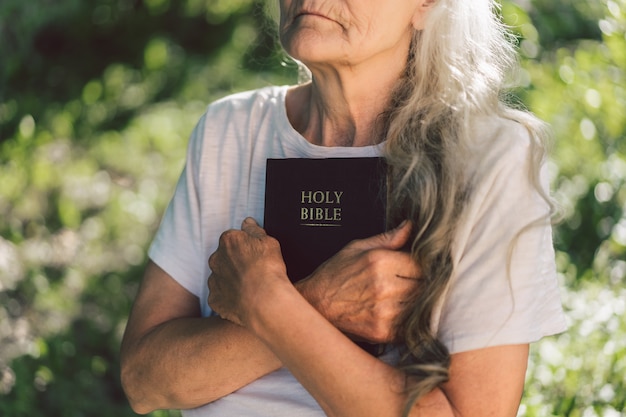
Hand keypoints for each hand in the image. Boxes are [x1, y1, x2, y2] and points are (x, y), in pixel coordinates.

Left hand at [208, 218, 288, 326]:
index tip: (254, 255)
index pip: (233, 239)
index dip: (245, 247)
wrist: (264, 299)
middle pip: (224, 258)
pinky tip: (243, 300)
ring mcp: (214, 280)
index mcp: (228, 241)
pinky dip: (229, 298)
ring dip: (231, 280)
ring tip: (249, 287)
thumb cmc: (268, 269)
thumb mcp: (268, 242)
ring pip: (220, 277)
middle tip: (253, 271)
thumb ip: (254, 230)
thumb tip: (247, 222)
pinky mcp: (215, 299)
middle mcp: (216, 259)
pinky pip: (220, 297)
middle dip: (235, 263)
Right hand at [297, 221, 420, 343]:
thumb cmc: (334, 276)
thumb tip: (410, 226)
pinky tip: (402, 315)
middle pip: (425, 285)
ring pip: (421, 307)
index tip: (423, 270)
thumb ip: (388, 239)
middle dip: (425, 285)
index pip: (422, 264)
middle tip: (418, 285)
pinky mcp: (383, 332)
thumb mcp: (357, 248)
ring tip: (409, 300)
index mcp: (381, 261)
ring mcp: (385, 311)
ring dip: (421, 304)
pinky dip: (412, 321)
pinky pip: (411, 326)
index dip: (426, 267)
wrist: (313, 305)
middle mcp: (385, 286)